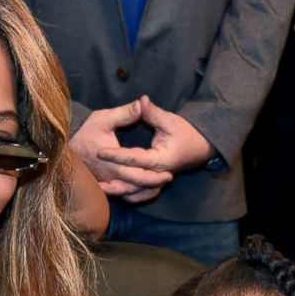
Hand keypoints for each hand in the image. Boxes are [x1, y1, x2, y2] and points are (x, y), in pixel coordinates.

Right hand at [69, 100, 173, 199]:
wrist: (64, 149)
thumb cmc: (84, 133)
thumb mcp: (103, 118)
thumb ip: (125, 113)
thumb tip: (142, 104)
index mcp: (115, 163)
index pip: (139, 173)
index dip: (155, 175)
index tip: (169, 172)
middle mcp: (112, 176)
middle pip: (138, 186)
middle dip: (154, 184)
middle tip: (168, 178)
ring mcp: (107, 182)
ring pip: (129, 193)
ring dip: (144, 192)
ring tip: (158, 187)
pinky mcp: (103, 183)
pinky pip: (119, 194)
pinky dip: (131, 195)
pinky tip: (139, 192)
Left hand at [95, 97, 215, 201]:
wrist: (201, 147)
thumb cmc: (186, 133)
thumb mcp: (170, 120)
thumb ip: (153, 113)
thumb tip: (141, 100)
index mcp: (160, 159)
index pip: (134, 158)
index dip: (116, 155)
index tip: (99, 151)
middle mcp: (158, 173)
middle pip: (132, 180)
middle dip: (113, 180)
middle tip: (94, 178)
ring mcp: (158, 181)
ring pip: (136, 192)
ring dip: (118, 192)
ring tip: (99, 188)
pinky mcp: (155, 183)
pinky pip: (141, 194)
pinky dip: (128, 195)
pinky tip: (113, 192)